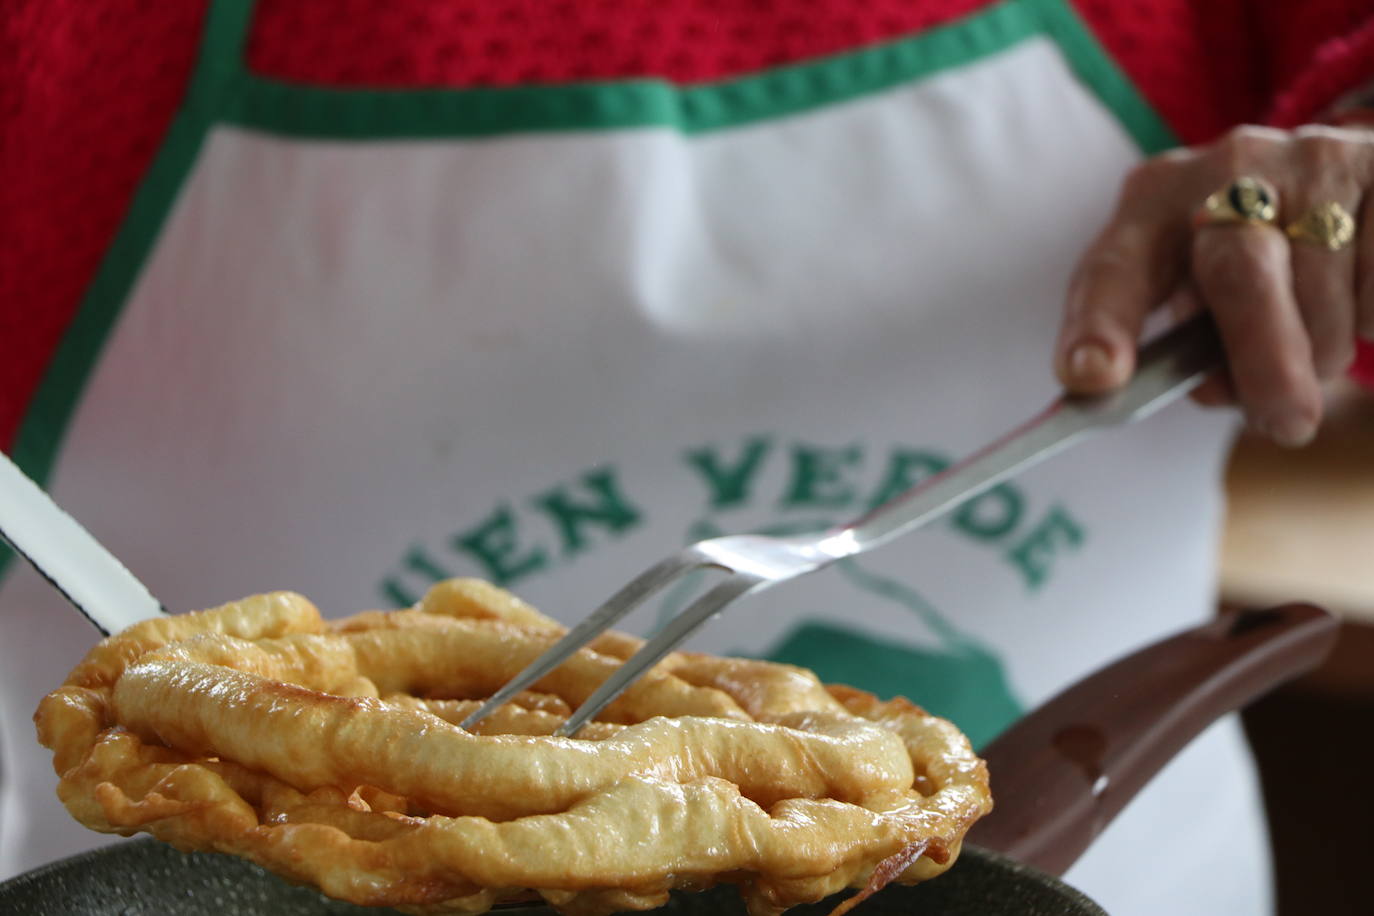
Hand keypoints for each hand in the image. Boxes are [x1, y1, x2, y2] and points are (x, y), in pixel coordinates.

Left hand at [1055, 124, 1373, 446]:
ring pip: (1324, 296)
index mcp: (1153, 202)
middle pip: (1239, 274)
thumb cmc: (1243, 257)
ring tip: (1312, 339)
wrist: (1340, 180)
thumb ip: (1185, 347)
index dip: (1099, 325)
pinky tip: (1356, 293)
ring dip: (1322, 351)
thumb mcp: (1192, 287)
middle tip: (1286, 423)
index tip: (1091, 376)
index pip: (1113, 270)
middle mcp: (1227, 168)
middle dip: (1263, 362)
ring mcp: (1312, 160)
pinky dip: (1370, 318)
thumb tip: (1222, 390)